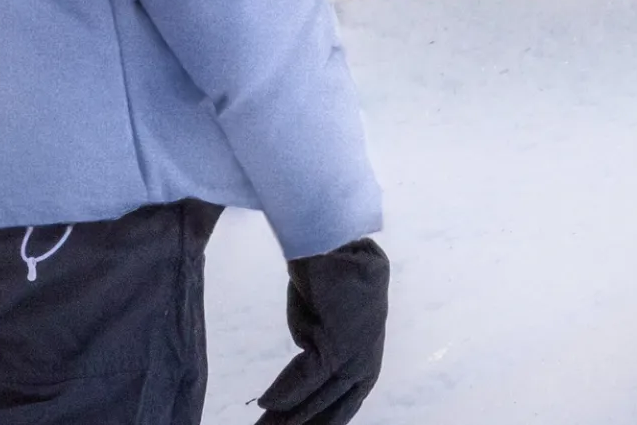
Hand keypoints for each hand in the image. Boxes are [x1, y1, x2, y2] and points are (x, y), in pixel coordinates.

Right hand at [259, 237, 389, 424]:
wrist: (327, 230)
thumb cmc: (326, 261)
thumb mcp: (324, 308)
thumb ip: (320, 337)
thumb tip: (307, 352)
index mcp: (369, 347)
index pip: (348, 395)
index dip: (327, 415)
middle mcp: (368, 352)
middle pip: (335, 400)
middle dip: (307, 421)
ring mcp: (357, 347)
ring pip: (321, 393)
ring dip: (291, 415)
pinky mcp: (338, 338)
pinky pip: (309, 374)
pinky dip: (285, 391)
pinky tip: (266, 404)